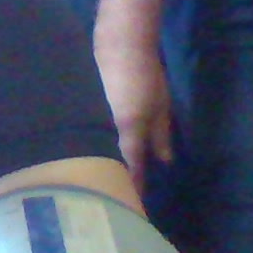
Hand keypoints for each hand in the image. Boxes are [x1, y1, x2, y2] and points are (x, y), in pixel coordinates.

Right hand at [94, 45, 171, 195]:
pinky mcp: (87, 112)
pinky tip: (99, 152)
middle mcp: (107, 130)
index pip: (131, 166)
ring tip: (109, 179)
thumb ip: (161, 135)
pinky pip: (94, 136)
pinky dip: (99, 147)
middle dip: (115, 179)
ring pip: (100, 150)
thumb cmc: (146, 76)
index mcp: (128, 131)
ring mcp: (95, 121)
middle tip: (120, 196)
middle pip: (110, 162)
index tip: (134, 205)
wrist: (119, 47)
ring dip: (105, 164)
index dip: (134, 186)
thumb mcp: (160, 106)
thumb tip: (164, 161)